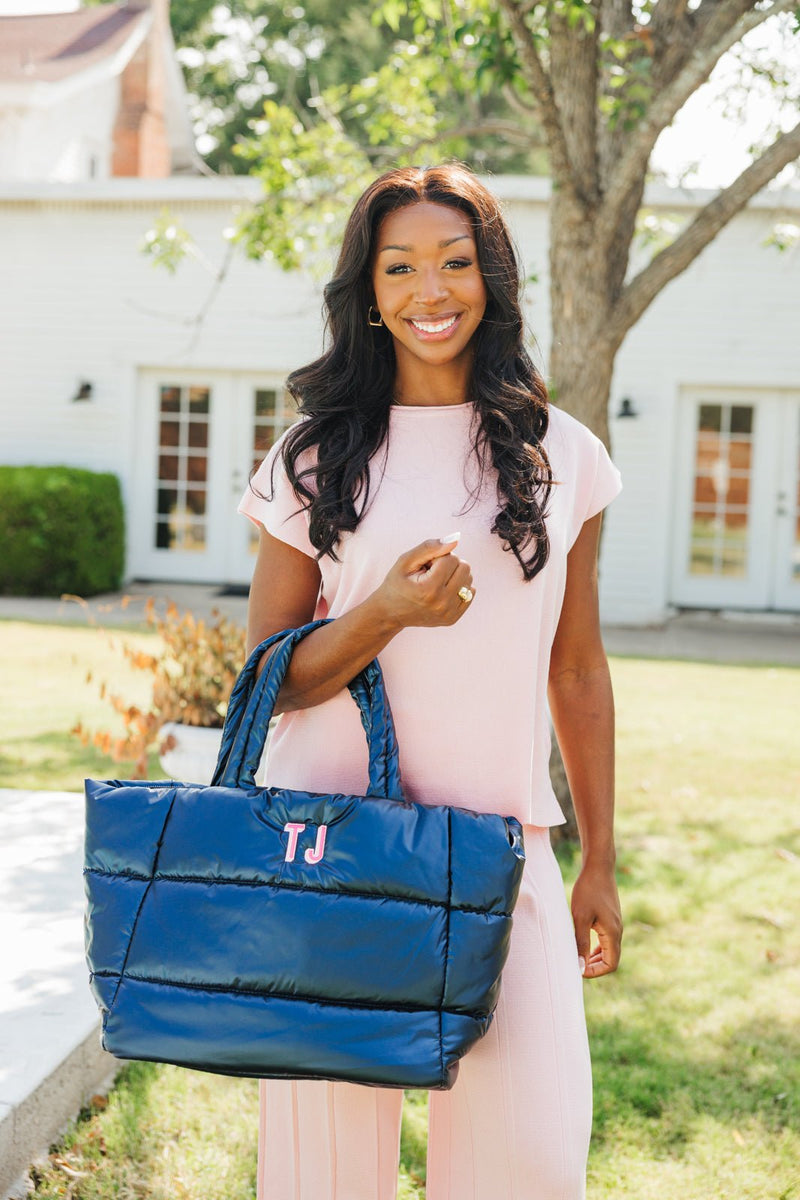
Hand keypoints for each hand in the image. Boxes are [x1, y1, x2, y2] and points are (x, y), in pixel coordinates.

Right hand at [374, 536, 474, 629]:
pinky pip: (470, 593)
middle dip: (449, 564)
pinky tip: (443, 590)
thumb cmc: (396, 584)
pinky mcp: (453, 618)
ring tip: (436, 582)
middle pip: (464, 567)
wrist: (390, 613)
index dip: (437, 557)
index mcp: (429, 589)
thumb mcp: (405, 561)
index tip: (425, 566)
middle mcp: (442, 603)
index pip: (451, 558)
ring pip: (469, 579)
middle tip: (431, 573)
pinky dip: (458, 587)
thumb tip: (455, 539)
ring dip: (454, 575)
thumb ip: (429, 547)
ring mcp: (449, 613)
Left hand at [570, 861, 621, 978]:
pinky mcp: (611, 917)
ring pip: (609, 950)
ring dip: (596, 957)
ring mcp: (616, 924)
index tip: (578, 969)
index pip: (611, 964)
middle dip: (595, 967)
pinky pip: (607, 939)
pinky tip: (584, 943)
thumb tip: (580, 967)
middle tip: (577, 966)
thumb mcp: (580, 917)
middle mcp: (617, 930)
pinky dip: (597, 947)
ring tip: (579, 958)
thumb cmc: (588, 890)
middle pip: (612, 959)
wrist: (598, 867)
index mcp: (613, 933)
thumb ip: (580, 943)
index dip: (595, 971)